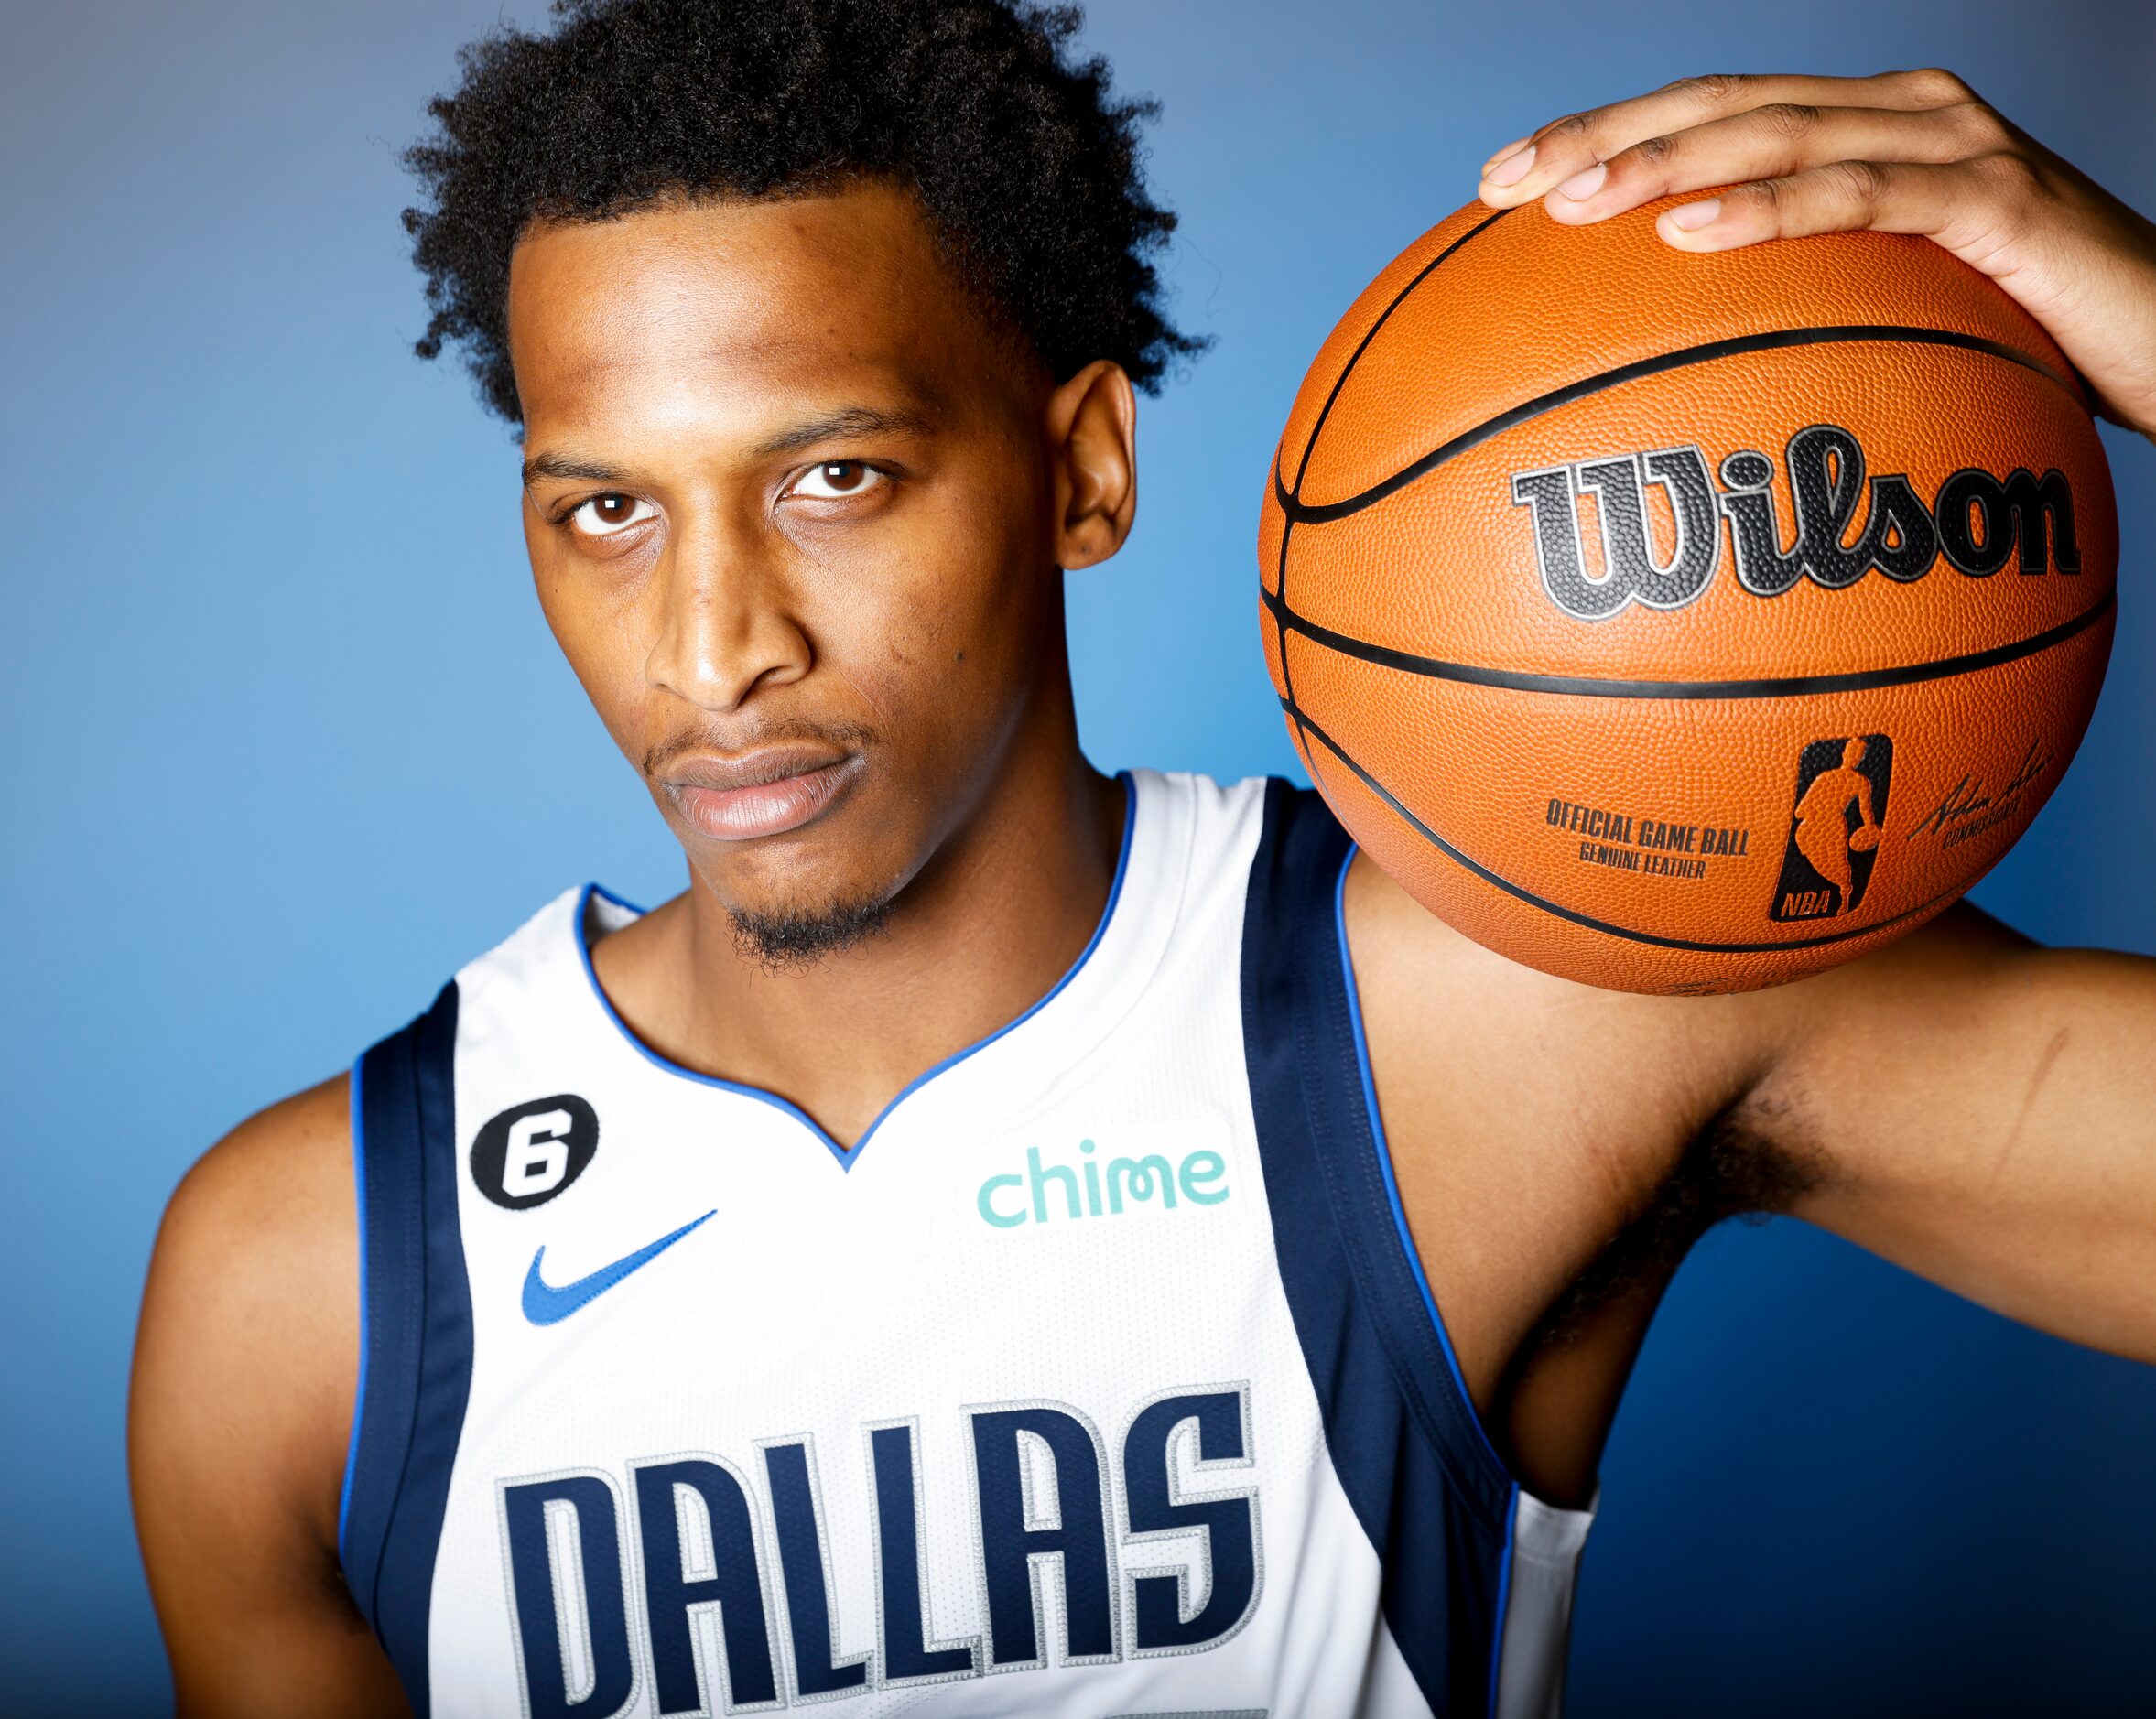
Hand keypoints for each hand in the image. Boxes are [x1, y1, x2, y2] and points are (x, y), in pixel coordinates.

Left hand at [1474, 71, 2155, 439]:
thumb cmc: (2024, 353)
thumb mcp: (1888, 333)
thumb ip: (1794, 330)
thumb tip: (1661, 404)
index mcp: (1859, 133)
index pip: (1708, 115)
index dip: (1600, 135)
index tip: (1495, 188)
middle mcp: (1899, 113)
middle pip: (1723, 102)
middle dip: (1602, 136)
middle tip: (1501, 185)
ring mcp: (1951, 143)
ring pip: (1781, 133)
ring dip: (1665, 163)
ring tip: (1570, 201)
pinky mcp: (1996, 197)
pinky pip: (1866, 196)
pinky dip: (1772, 210)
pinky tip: (1687, 235)